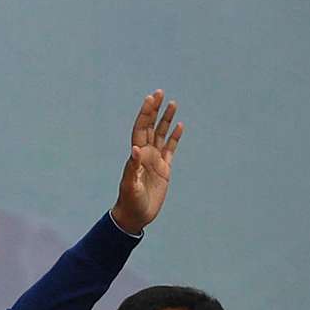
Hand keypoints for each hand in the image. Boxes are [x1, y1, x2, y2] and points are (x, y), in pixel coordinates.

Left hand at [110, 90, 183, 233]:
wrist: (135, 216)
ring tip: (172, 103)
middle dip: (154, 110)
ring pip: (161, 135)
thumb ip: (132, 168)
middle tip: (159, 92)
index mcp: (136, 156)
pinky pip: (170, 149)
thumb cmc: (130, 202)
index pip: (141, 129)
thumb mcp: (130, 186)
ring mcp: (155, 161)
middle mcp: (145, 155)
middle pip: (150, 127)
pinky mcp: (164, 170)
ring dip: (166, 120)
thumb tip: (135, 150)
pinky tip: (179, 126)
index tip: (151, 98)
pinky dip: (174, 137)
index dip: (145, 114)